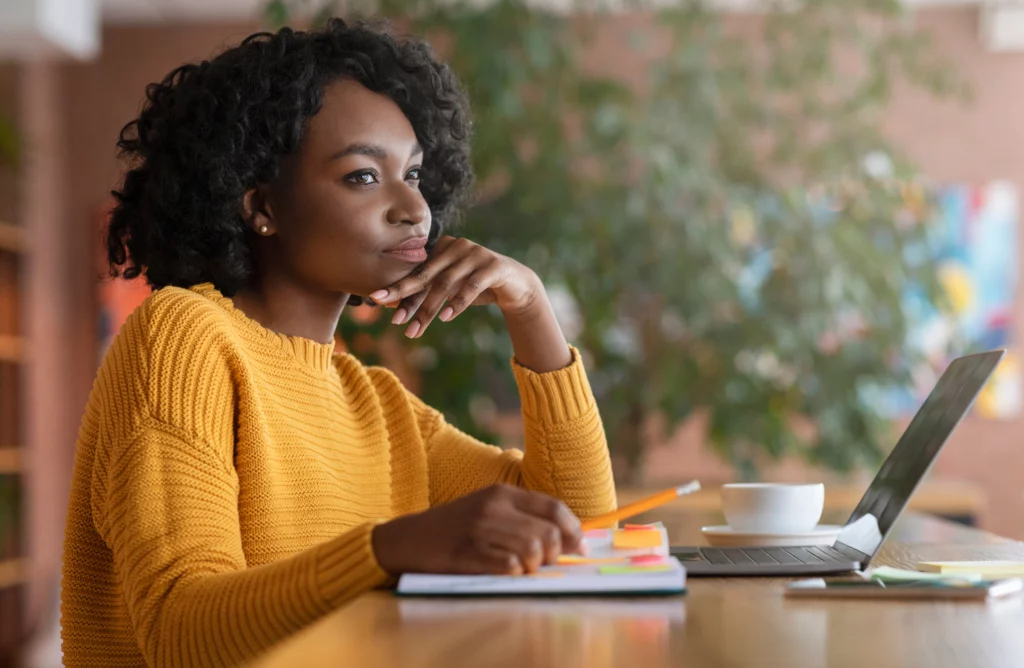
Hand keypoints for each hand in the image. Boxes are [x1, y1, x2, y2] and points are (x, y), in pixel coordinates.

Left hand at [368, 236, 541, 338]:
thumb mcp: (451, 288)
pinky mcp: (494, 265)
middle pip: (427, 275)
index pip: (419, 272)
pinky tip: (446, 317)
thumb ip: (429, 292)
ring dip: (429, 309)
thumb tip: (394, 308)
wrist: (516, 284)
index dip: (400, 289)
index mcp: (443, 247)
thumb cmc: (477, 287)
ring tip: (415, 330)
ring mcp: (476, 253)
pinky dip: (457, 303)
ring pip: (446, 283)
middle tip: (390, 315)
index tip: (378, 302)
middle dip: (406, 297)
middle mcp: (457, 245)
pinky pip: (472, 286)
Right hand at [371, 484, 586, 575]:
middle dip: (554, 554)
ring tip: (523, 569)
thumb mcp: (489, 510)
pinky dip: (514, 574)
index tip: (579, 547)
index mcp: (502, 493)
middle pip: (548, 533)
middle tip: (545, 564)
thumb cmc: (456, 528)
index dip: (573, 530)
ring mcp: (479, 529)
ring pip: (532, 550)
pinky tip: (505, 572)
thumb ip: (525, 519)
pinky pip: (508, 566)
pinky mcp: (467, 552)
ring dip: (534, 566)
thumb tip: (570, 541)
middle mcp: (493, 507)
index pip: (554, 508)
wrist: (410, 538)